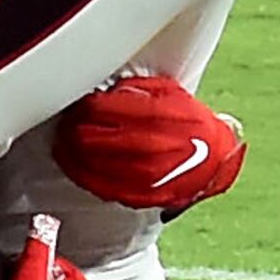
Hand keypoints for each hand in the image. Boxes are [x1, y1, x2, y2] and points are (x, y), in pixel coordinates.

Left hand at [48, 74, 245, 213]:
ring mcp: (143, 174)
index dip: (83, 106)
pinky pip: (100, 185)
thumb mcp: (167, 93)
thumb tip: (105, 85)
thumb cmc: (188, 123)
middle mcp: (148, 145)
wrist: (213, 160)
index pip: (100, 109)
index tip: (79, 104)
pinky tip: (74, 164)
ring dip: (71, 151)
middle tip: (68, 122)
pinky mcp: (140, 194)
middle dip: (73, 128)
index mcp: (155, 115)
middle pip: (88, 136)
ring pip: (90, 162)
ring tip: (65, 142)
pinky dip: (81, 174)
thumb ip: (137, 88)